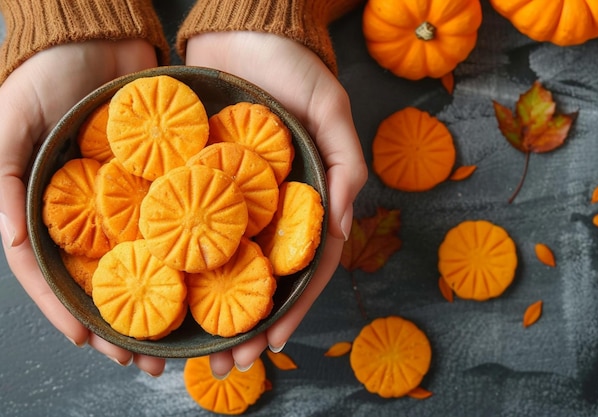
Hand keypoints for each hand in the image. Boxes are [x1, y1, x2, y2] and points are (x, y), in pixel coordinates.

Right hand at [0, 39, 165, 375]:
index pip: (55, 274)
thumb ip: (1, 178)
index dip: (71, 311)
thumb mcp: (6, 123)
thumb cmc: (41, 75)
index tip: (95, 343)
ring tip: (184, 334)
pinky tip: (207, 277)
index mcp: (47, 207)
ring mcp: (127, 198)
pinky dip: (188, 250)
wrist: (98, 34)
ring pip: (145, 259)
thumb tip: (10, 240)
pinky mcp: (161, 179)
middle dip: (125, 322)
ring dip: (162, 300)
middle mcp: (89, 211)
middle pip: (106, 279)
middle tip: (150, 359)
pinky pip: (176, 219)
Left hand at [185, 31, 367, 375]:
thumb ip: (345, 163)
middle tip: (226, 366)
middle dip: (247, 326)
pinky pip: (188, 226)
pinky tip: (165, 294)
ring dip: (213, 311)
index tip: (270, 345)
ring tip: (195, 350)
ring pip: (224, 264)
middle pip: (260, 279)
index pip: (302, 267)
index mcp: (303, 200)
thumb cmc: (294, 66)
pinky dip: (180, 263)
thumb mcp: (331, 108)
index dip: (291, 309)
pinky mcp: (196, 181)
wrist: (241, 29)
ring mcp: (232, 199)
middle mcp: (268, 208)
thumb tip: (339, 225)